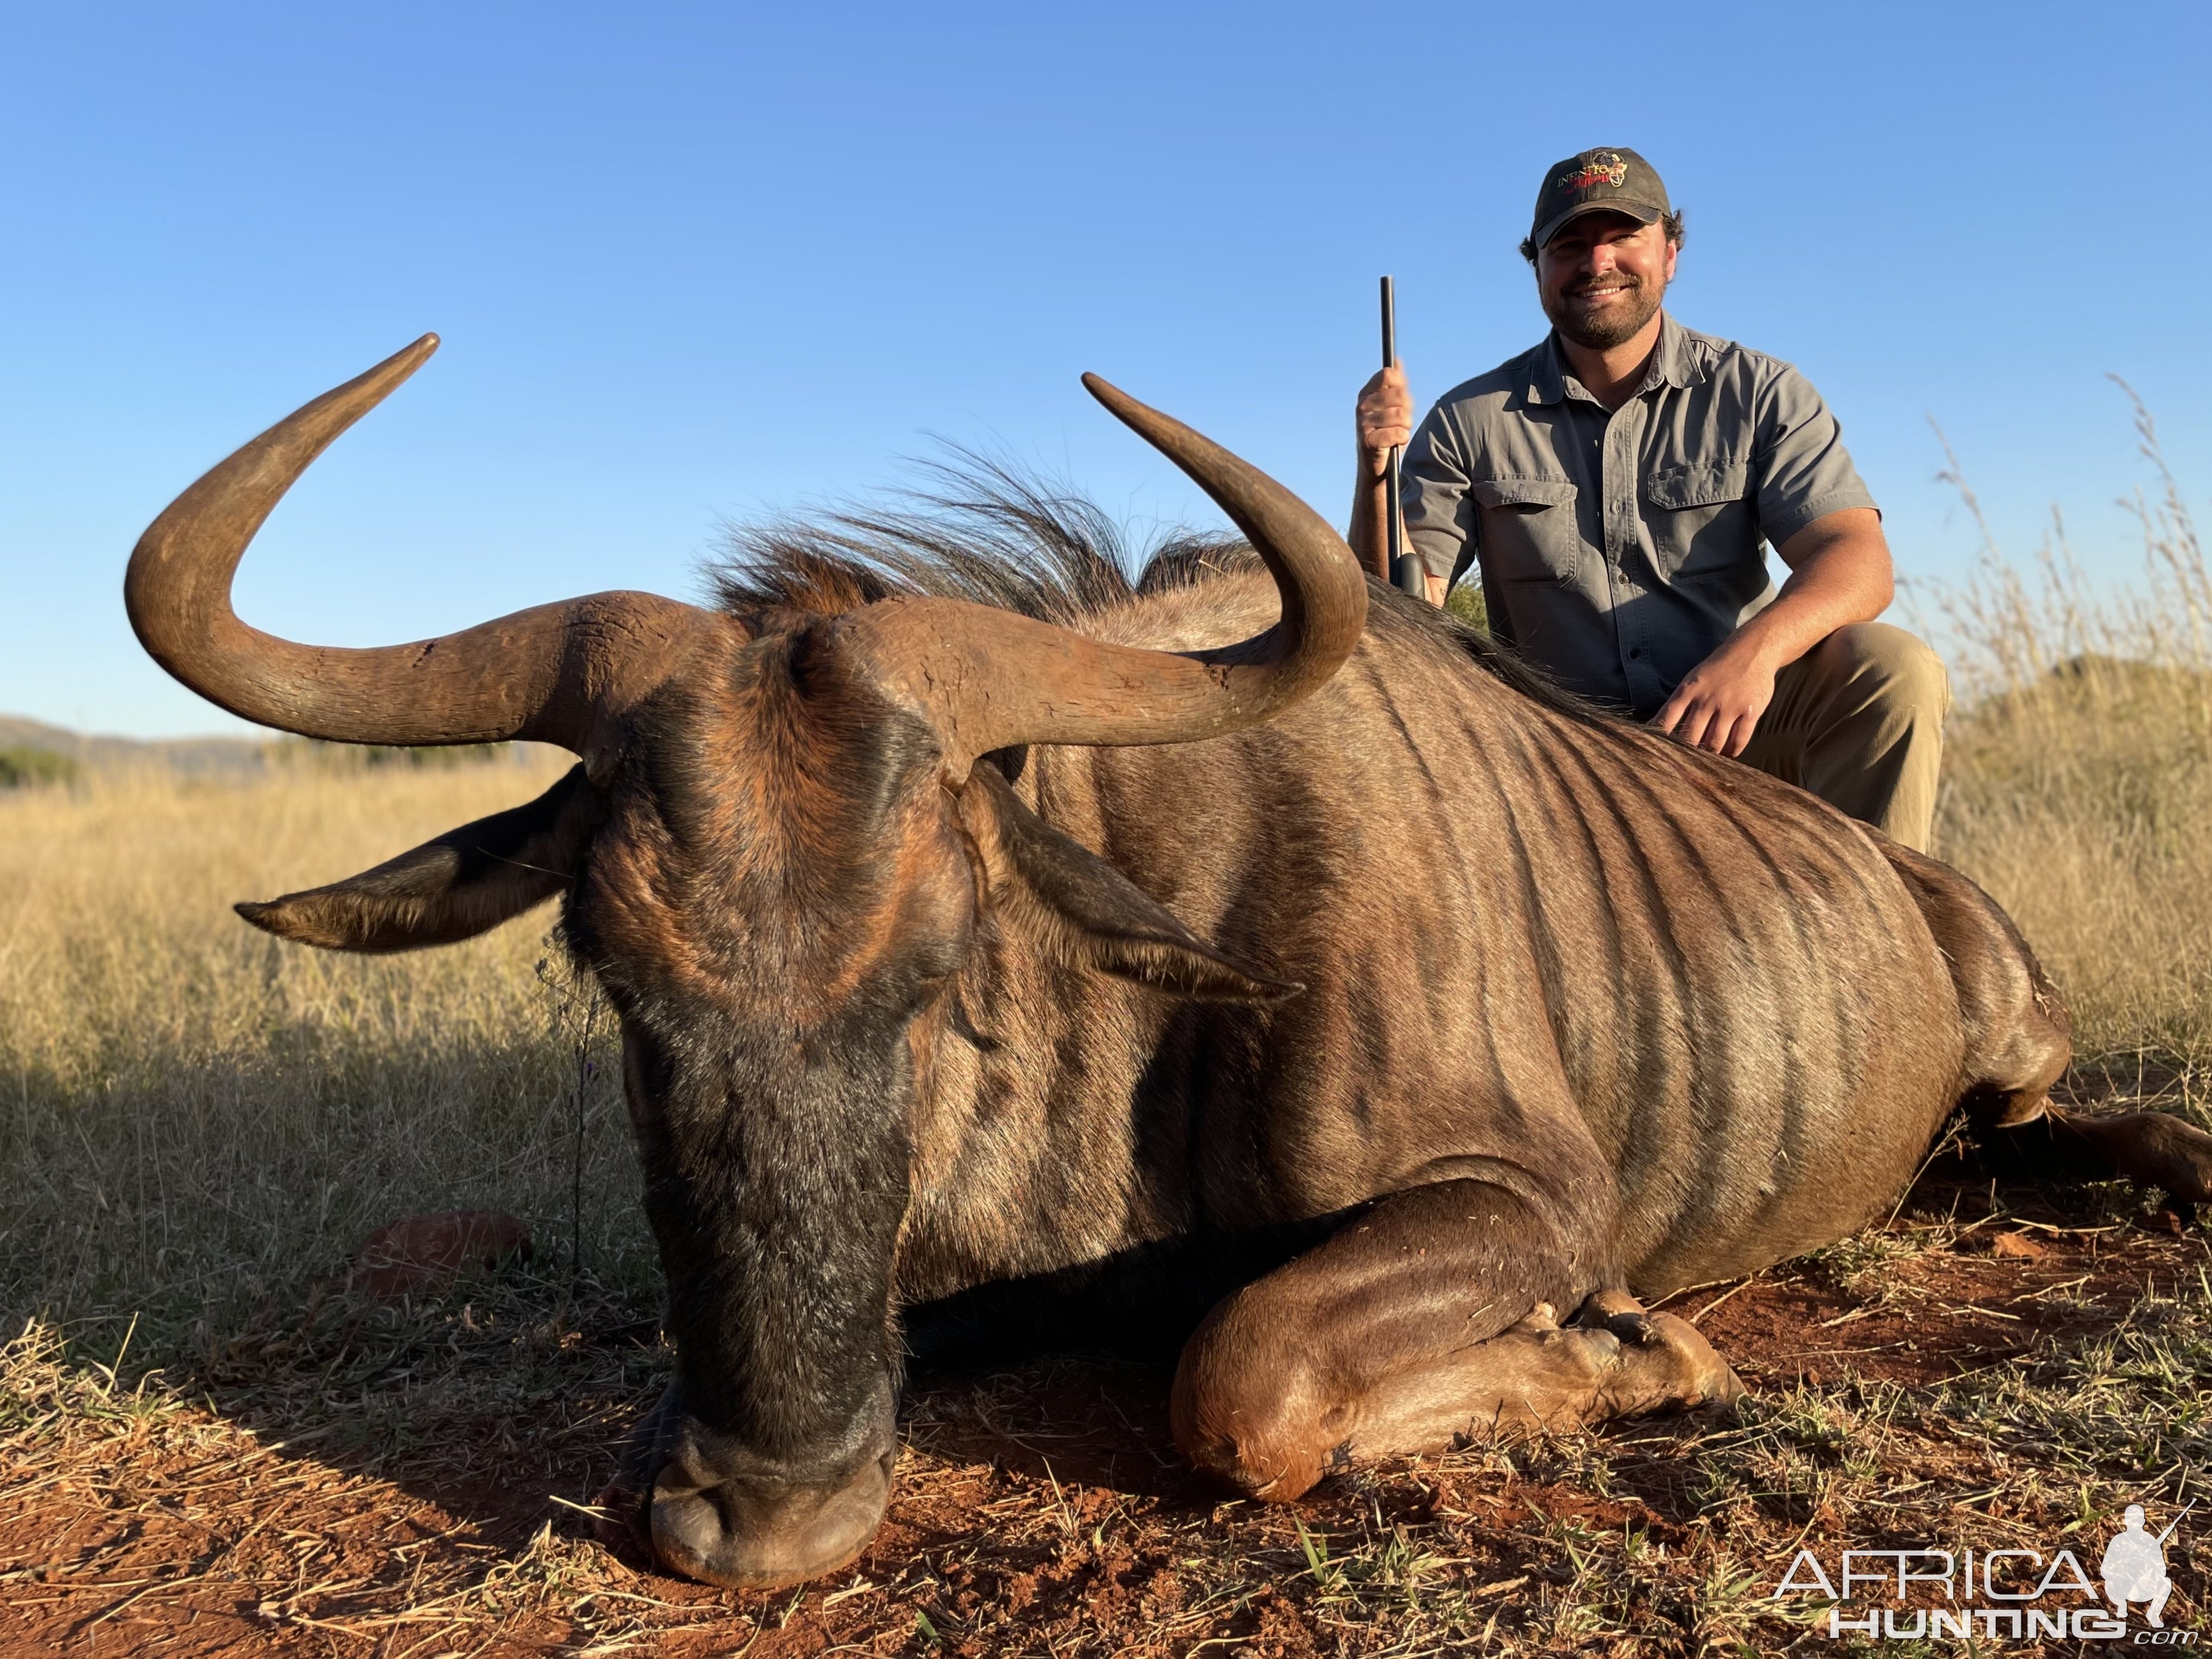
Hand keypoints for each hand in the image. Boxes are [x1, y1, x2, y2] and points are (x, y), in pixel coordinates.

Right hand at [1356, 365, 1412, 478]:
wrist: (1377, 463)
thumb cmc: (1387, 431)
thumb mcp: (1392, 405)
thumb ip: (1396, 384)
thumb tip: (1397, 361)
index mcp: (1367, 393)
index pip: (1388, 375)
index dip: (1401, 386)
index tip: (1401, 400)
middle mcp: (1362, 405)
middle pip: (1399, 394)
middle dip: (1408, 409)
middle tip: (1402, 420)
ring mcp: (1363, 423)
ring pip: (1401, 415)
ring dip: (1406, 427)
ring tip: (1398, 432)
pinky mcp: (1368, 441)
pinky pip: (1398, 433)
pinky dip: (1402, 439)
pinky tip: (1395, 442)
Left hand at [1651, 641, 1776, 756]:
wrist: (1752, 650)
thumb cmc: (1718, 668)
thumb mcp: (1693, 680)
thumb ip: (1680, 703)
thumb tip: (1659, 727)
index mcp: (1688, 691)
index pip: (1666, 720)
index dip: (1660, 739)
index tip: (1656, 752)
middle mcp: (1707, 700)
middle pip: (1690, 737)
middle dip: (1686, 753)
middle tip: (1686, 763)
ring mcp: (1729, 706)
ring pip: (1714, 743)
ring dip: (1710, 754)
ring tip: (1708, 759)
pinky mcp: (1750, 711)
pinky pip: (1739, 739)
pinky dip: (1733, 751)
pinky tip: (1729, 754)